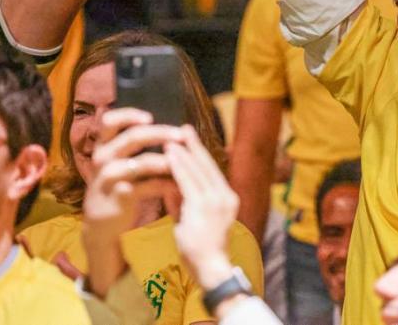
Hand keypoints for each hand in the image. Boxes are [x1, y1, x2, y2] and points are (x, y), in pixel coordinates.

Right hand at [83, 107, 180, 242]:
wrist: (100, 225)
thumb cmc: (116, 185)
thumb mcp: (116, 162)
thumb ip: (132, 144)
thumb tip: (166, 125)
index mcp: (103, 146)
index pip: (109, 121)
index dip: (128, 114)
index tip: (150, 116)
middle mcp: (103, 158)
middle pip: (133, 137)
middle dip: (161, 133)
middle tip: (182, 135)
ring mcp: (109, 179)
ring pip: (142, 163)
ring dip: (167, 160)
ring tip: (187, 160)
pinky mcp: (120, 197)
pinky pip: (148, 186)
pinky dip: (167, 183)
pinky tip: (180, 184)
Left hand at [167, 125, 239, 289]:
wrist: (212, 269)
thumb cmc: (203, 250)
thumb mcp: (192, 221)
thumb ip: (183, 202)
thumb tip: (170, 185)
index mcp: (228, 199)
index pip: (212, 171)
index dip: (201, 154)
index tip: (190, 140)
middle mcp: (225, 196)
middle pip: (208, 165)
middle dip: (194, 146)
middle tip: (184, 128)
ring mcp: (216, 200)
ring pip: (197, 170)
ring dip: (183, 153)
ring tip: (171, 139)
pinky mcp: (203, 206)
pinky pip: (188, 182)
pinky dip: (179, 166)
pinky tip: (170, 155)